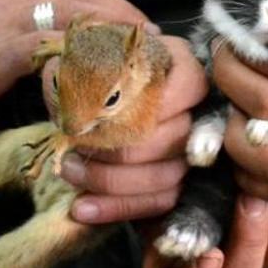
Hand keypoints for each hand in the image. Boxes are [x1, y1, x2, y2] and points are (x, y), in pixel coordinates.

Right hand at [0, 0, 151, 132]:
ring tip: (134, 56)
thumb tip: (89, 41)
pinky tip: (102, 72)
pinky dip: (81, 57)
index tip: (140, 26)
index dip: (116, 4)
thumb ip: (38, 27)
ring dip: (109, 36)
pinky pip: (49, 46)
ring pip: (70, 14)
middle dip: (121, 17)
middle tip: (147, 42)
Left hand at [57, 36, 207, 222]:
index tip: (106, 115)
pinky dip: (116, 209)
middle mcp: (196, 110)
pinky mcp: (175, 185)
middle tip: (75, 149)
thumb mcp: (83, 58)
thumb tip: (73, 102)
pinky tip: (82, 209)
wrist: (91, 100)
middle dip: (119, 150)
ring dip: (112, 181)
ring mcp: (189, 152)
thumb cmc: (90, 73)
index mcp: (183, 68)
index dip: (151, 104)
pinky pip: (155, 204)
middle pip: (174, 138)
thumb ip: (79, 68)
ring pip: (165, 176)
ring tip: (70, 172)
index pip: (189, 86)